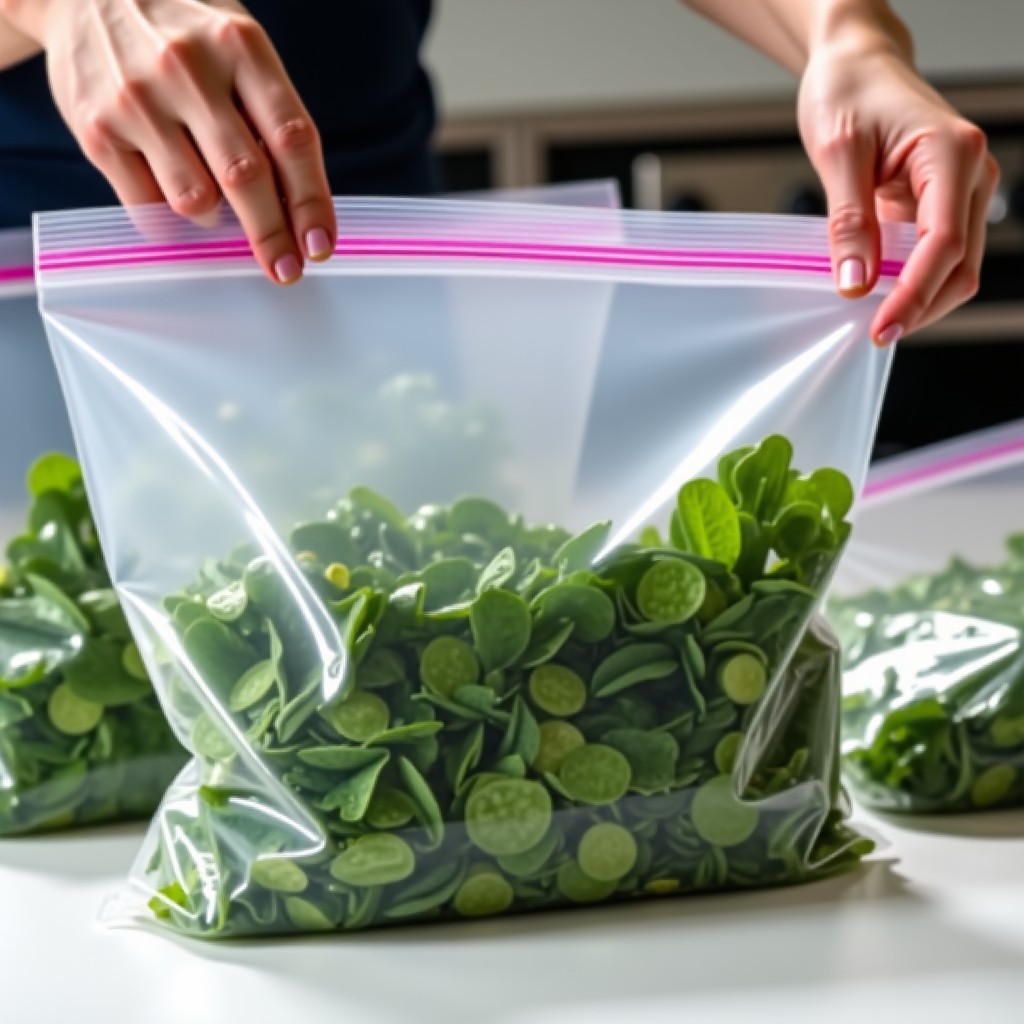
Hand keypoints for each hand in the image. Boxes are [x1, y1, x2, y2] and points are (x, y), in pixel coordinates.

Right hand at [1, 0, 334, 283]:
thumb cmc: (184, 34)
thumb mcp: (237, 49)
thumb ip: (268, 117)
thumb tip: (298, 209)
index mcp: (240, 47)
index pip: (291, 138)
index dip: (312, 202)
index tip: (320, 246)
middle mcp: (186, 68)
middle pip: (245, 176)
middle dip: (272, 235)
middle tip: (287, 270)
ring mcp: (136, 99)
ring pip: (195, 200)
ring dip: (215, 221)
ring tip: (216, 206)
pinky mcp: (95, 129)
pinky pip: (147, 207)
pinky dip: (171, 220)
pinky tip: (177, 202)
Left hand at [798, 32, 998, 343]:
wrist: (855, 65)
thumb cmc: (847, 93)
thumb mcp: (838, 154)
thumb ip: (849, 221)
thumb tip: (856, 282)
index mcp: (952, 153)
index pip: (943, 244)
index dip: (914, 295)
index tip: (880, 329)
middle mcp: (972, 172)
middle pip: (961, 265)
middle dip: (921, 307)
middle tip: (875, 334)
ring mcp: (963, 189)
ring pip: (957, 266)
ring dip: (921, 298)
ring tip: (875, 319)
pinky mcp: (945, 202)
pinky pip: (938, 255)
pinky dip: (913, 280)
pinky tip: (881, 294)